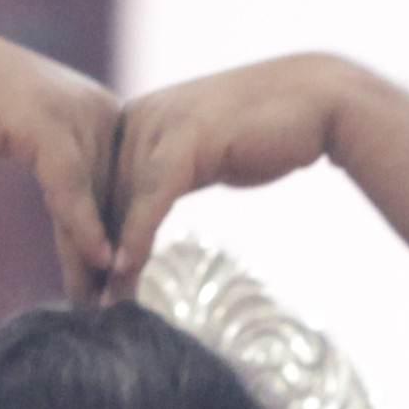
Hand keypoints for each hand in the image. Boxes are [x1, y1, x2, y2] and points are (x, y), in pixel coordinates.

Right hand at [0, 16, 125, 298]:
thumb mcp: (26, 132)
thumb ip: (58, 157)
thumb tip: (74, 197)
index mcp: (100, 107)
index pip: (118, 182)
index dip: (115, 235)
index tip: (113, 283)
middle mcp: (99, 106)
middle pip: (111, 195)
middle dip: (108, 254)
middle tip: (110, 306)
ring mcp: (77, 113)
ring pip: (96, 197)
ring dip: (96, 254)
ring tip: (99, 301)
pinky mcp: (48, 125)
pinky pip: (73, 188)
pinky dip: (84, 227)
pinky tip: (97, 263)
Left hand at [100, 57, 367, 297]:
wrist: (319, 103)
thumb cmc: (268, 133)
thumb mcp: (206, 156)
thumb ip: (172, 174)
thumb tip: (148, 208)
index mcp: (140, 117)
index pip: (104, 184)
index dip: (95, 236)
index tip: (91, 284)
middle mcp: (142, 115)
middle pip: (106, 195)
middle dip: (96, 253)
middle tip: (89, 305)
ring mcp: (163, 122)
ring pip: (124, 200)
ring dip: (113, 255)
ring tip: (106, 302)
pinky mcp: (187, 137)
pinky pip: (152, 196)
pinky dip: (137, 235)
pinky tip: (125, 269)